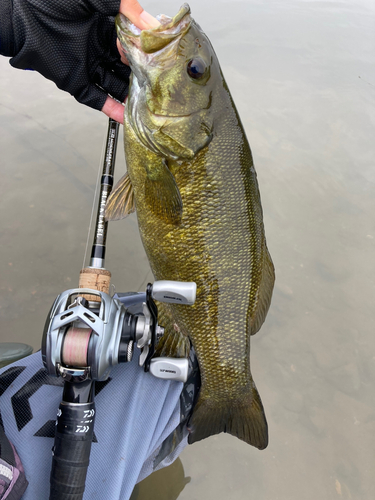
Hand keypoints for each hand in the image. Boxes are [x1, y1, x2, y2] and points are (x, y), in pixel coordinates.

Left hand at [7, 0, 158, 123]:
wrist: (21, 20)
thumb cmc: (50, 2)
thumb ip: (122, 6)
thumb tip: (149, 23)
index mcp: (105, 28)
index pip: (133, 44)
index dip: (145, 51)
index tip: (159, 58)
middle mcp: (99, 49)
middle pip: (127, 68)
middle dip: (142, 76)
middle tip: (159, 83)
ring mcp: (89, 68)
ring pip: (116, 86)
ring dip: (132, 95)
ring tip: (149, 103)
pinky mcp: (77, 83)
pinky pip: (98, 99)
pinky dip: (112, 109)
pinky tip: (126, 115)